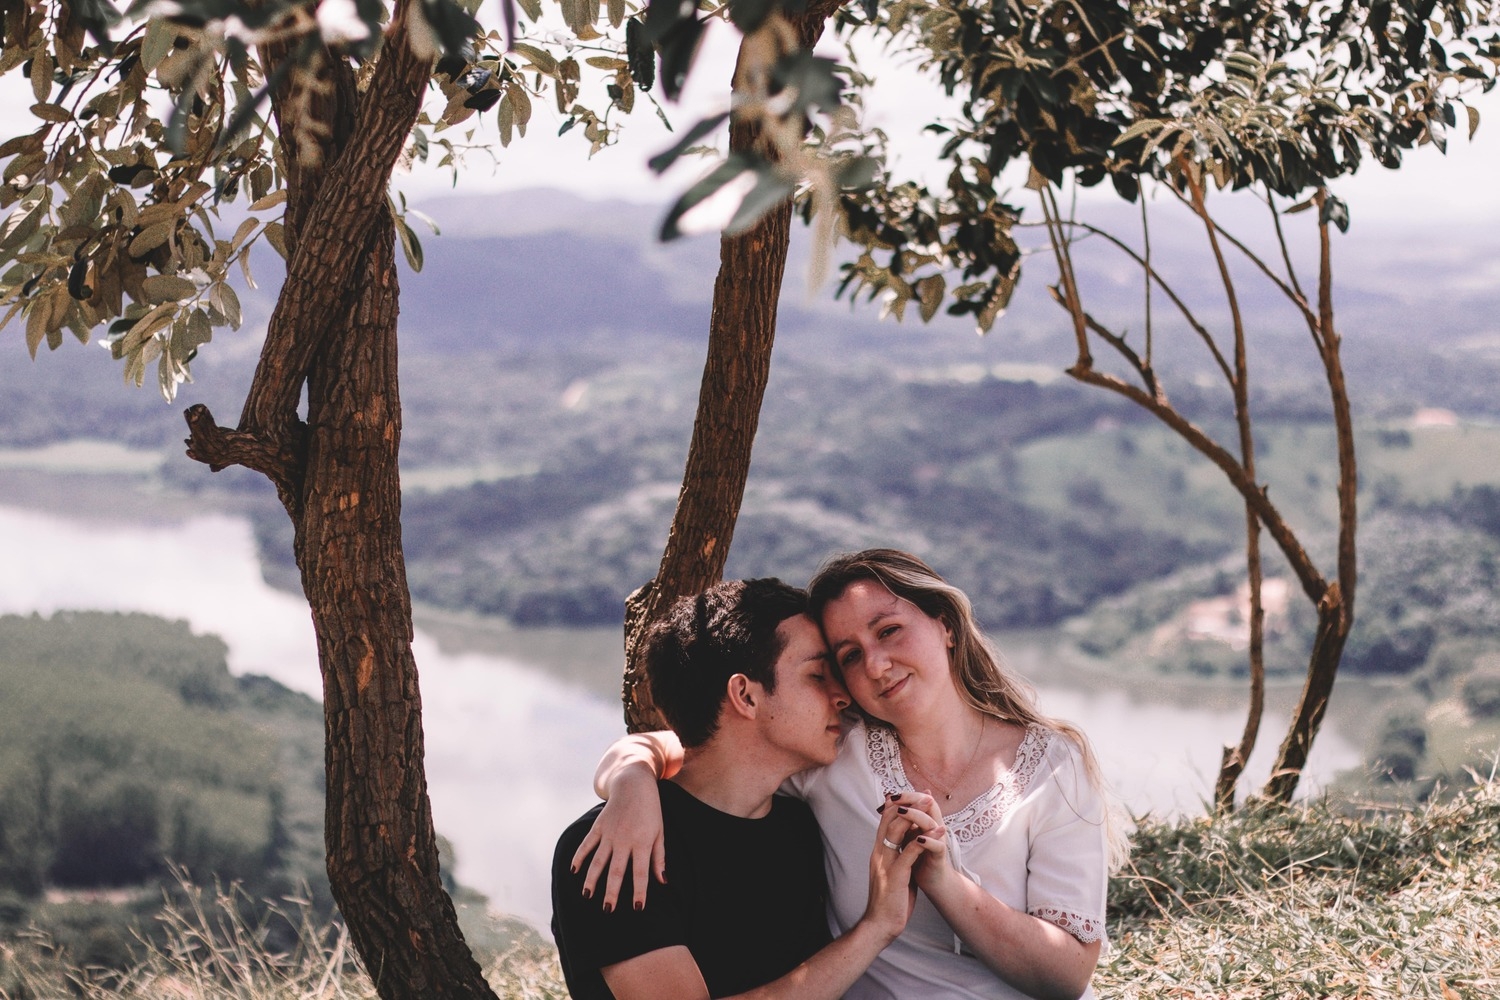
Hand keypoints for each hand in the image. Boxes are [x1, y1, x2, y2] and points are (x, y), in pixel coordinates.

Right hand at [571, 764, 665, 911]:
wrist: (634, 783)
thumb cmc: (651, 810)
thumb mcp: (660, 832)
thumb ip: (659, 857)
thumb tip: (663, 882)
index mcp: (643, 842)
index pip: (641, 873)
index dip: (639, 892)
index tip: (637, 909)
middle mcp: (624, 840)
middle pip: (616, 871)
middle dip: (611, 892)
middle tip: (607, 910)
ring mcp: (609, 833)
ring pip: (598, 860)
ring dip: (592, 879)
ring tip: (587, 895)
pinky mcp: (599, 826)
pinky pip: (587, 844)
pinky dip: (579, 856)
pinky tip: (573, 871)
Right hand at [862, 795, 940, 940]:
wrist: (879, 924)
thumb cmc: (890, 900)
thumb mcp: (894, 872)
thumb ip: (900, 856)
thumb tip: (913, 844)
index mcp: (878, 852)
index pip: (885, 820)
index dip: (899, 805)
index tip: (915, 795)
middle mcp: (879, 853)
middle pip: (890, 819)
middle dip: (907, 804)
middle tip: (924, 794)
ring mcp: (886, 863)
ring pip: (897, 830)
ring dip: (916, 814)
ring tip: (930, 804)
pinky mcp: (896, 875)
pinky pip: (910, 852)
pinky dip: (924, 839)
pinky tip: (938, 832)